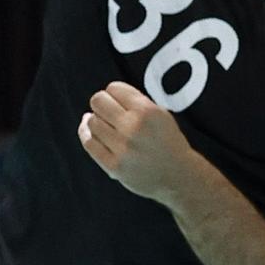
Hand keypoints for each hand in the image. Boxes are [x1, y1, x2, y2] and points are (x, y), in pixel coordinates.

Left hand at [80, 81, 199, 206]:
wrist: (178, 176)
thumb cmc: (168, 143)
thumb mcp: (161, 115)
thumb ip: (136, 102)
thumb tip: (107, 95)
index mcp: (147, 111)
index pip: (114, 88)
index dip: (113, 92)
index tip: (115, 99)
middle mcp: (134, 128)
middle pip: (98, 102)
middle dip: (100, 103)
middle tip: (105, 109)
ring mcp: (123, 148)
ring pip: (92, 122)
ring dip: (95, 120)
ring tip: (103, 123)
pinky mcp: (114, 166)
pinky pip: (89, 143)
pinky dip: (86, 134)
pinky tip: (89, 129)